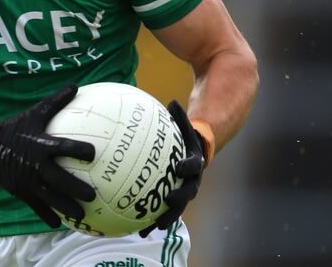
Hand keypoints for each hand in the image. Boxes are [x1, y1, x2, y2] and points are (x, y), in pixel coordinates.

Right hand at [0, 84, 95, 228]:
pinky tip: (58, 225)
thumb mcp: (34, 113)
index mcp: (41, 145)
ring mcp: (28, 180)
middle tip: (93, 195)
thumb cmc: (16, 127)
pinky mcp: (21, 191)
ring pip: (50, 198)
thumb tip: (76, 85)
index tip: (94, 154)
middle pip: (60, 180)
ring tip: (81, 216)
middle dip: (76, 189)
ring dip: (66, 208)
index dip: (79, 150)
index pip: (63, 147)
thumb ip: (56, 102)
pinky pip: (36, 206)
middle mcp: (36, 164)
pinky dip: (47, 216)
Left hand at [139, 100, 203, 236]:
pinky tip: (135, 229)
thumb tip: (172, 101)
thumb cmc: (185, 135)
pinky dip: (150, 220)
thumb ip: (179, 116)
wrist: (196, 151)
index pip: (193, 165)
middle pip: (187, 193)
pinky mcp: (173, 198)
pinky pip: (162, 210)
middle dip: (178, 199)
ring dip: (164, 218)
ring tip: (150, 228)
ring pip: (175, 208)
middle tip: (169, 201)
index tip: (179, 167)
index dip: (187, 166)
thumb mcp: (184, 125)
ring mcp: (183, 191)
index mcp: (194, 162)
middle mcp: (191, 180)